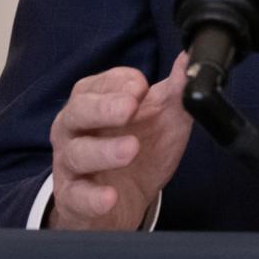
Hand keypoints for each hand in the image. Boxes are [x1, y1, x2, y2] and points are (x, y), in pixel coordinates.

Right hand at [47, 53, 193, 229]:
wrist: (125, 200)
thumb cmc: (139, 148)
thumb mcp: (163, 118)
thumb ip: (175, 90)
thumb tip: (189, 58)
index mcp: (93, 101)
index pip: (101, 83)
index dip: (122, 83)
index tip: (142, 88)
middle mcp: (75, 128)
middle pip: (79, 111)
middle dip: (104, 108)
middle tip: (129, 107)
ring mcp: (70, 164)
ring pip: (77, 153)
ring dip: (104, 150)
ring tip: (131, 150)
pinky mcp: (72, 198)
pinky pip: (76, 197)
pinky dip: (92, 197)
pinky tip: (109, 197)